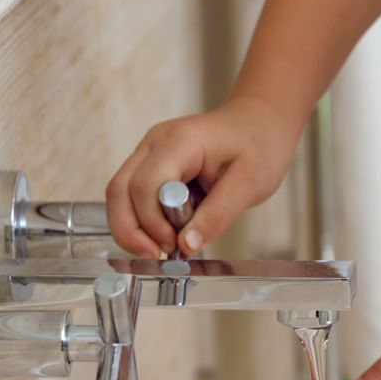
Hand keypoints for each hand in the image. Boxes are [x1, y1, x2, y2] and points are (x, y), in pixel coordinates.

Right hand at [106, 97, 300, 256]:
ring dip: (133, 227)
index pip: (145, 185)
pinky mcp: (152, 163)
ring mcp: (149, 151)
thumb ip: (217, 215)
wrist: (260, 123)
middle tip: (158, 256)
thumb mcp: (250, 185)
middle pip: (120, 190)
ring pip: (120, 194)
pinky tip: (164, 235)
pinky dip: (142, 219)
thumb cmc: (259, 147)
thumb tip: (187, 245)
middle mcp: (155, 143)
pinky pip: (133, 194)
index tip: (176, 245)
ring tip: (162, 249)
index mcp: (180, 142)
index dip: (153, 222)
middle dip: (131, 230)